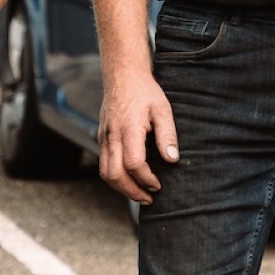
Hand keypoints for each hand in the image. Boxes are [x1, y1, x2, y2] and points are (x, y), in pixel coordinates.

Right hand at [98, 65, 178, 203]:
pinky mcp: (101, 138)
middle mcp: (112, 136)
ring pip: (106, 173)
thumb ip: (167, 135)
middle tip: (148, 199)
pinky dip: (115, 177)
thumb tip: (172, 159)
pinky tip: (129, 179)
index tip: (158, 185)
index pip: (134, 164)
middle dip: (132, 192)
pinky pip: (104, 164)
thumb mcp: (163, 109)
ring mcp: (104, 137)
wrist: (122, 75)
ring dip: (121, 188)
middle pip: (115, 175)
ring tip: (139, 194)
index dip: (146, 179)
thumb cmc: (145, 91)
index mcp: (129, 129)